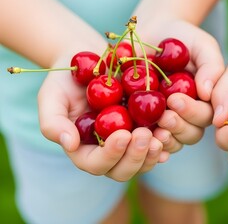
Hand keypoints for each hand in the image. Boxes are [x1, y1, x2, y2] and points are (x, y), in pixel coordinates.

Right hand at [38, 54, 167, 181]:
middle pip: (123, 170)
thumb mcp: (52, 96)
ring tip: (162, 134)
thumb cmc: (66, 80)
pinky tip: (171, 132)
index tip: (122, 134)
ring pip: (143, 161)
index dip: (110, 155)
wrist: (91, 61)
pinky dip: (166, 142)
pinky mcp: (146, 130)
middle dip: (135, 157)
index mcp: (84, 150)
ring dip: (152, 153)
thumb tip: (69, 144)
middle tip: (144, 135)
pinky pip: (158, 144)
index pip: (96, 164)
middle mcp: (108, 153)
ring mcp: (129, 144)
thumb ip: (53, 122)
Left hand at [138, 20, 224, 151]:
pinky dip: (144, 144)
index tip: (175, 99)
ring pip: (171, 142)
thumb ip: (210, 66)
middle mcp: (189, 116)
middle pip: (190, 134)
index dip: (192, 112)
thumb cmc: (181, 37)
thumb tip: (208, 94)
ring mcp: (166, 122)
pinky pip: (147, 141)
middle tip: (164, 117)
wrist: (150, 33)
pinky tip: (136, 139)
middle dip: (178, 128)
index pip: (204, 115)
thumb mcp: (201, 45)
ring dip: (163, 139)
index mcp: (205, 101)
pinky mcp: (144, 123)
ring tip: (150, 130)